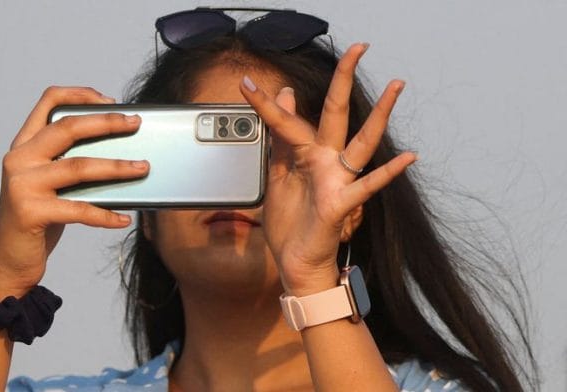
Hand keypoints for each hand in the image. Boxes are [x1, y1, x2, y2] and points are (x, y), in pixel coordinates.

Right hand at [0, 87, 149, 298]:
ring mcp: (22, 185)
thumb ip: (70, 163)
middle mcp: (19, 159)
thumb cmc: (38, 219)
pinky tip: (124, 218)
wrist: (10, 260)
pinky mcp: (30, 212)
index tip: (110, 101)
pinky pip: (80, 209)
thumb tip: (118, 152)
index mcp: (23, 146)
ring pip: (79, 166)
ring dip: (117, 167)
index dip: (80, 94)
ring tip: (143, 168)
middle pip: (68, 128)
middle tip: (135, 124)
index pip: (48, 102)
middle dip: (107, 122)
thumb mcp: (50, 184)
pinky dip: (106, 215)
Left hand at [240, 43, 415, 295]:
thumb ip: (281, 139)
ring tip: (397, 86)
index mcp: (306, 155)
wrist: (296, 262)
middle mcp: (325, 162)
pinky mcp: (342, 204)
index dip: (268, 102)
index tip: (247, 82)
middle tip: (358, 47)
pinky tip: (407, 158)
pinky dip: (387, 173)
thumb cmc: (290, 223)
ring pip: (361, 142)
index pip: (288, 120)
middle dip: (344, 80)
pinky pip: (367, 186)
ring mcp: (337, 180)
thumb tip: (286, 98)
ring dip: (380, 115)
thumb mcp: (277, 175)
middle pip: (336, 114)